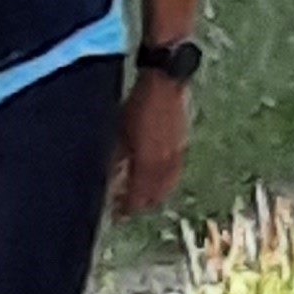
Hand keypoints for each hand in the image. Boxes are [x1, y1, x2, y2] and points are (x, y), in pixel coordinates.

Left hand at [114, 69, 188, 214]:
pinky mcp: (183, 145)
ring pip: (167, 185)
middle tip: (125, 208)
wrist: (166, 80)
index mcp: (149, 161)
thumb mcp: (119, 131)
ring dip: (154, 194)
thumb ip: (116, 158)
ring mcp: (178, 154)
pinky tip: (156, 179)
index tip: (115, 213)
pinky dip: (165, 181)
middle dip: (140, 204)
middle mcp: (166, 163)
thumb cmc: (137, 102)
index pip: (139, 196)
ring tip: (141, 196)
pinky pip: (174, 172)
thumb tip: (111, 178)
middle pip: (155, 195)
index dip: (127, 208)